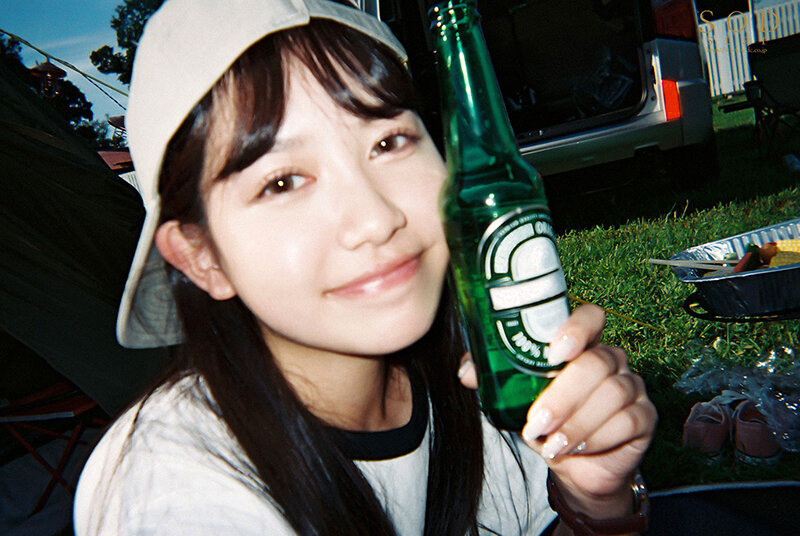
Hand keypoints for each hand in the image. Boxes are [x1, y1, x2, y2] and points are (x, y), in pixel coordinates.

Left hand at [458, 304, 656, 518]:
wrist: (573, 467)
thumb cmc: (545, 422)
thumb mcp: (514, 400)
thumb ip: (492, 379)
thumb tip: (467, 372)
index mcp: (581, 345)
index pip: (590, 317)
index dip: (577, 328)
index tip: (554, 351)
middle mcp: (610, 359)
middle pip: (597, 362)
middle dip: (563, 396)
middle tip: (537, 422)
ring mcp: (631, 386)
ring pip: (613, 393)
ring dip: (577, 422)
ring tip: (551, 444)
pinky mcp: (645, 417)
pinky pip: (628, 420)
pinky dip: (597, 437)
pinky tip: (575, 449)